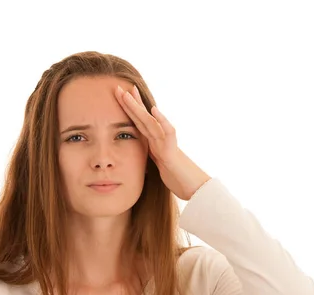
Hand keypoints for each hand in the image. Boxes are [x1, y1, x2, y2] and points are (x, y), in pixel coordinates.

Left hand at [115, 84, 210, 200]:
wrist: (195, 189)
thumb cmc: (179, 179)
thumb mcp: (160, 168)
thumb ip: (154, 157)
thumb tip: (146, 154)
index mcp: (156, 143)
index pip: (141, 124)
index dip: (131, 110)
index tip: (122, 95)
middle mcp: (161, 140)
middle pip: (143, 118)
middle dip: (131, 103)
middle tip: (118, 87)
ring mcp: (167, 144)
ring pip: (151, 122)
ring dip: (139, 107)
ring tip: (129, 93)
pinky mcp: (172, 153)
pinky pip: (168, 134)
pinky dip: (162, 121)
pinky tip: (155, 110)